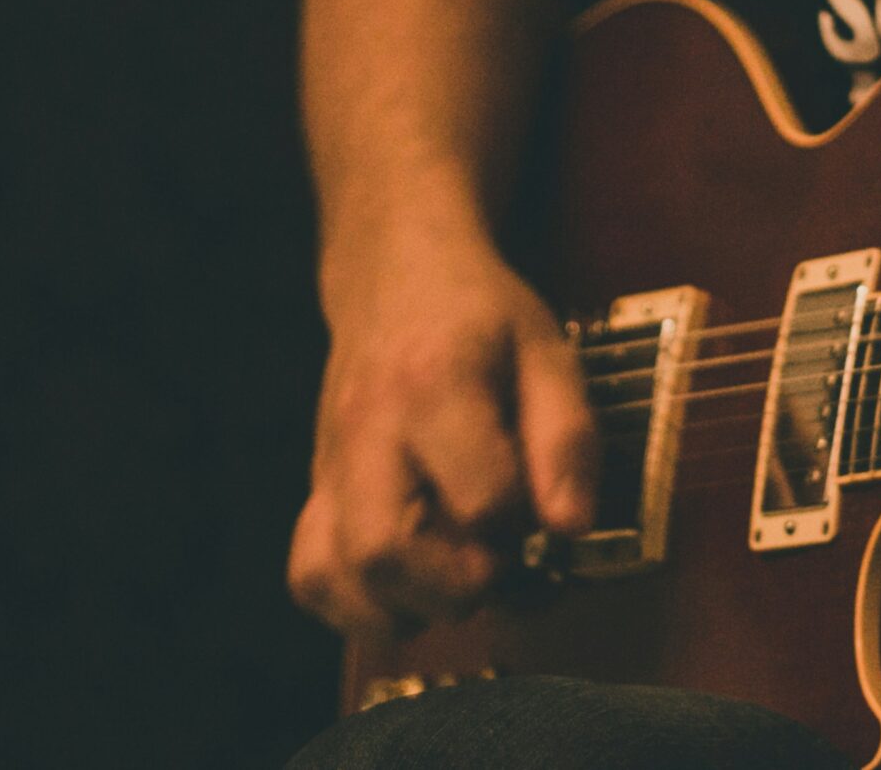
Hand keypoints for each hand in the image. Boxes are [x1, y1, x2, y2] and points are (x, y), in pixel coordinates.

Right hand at [288, 229, 596, 639]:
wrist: (397, 275)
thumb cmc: (482, 318)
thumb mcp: (549, 352)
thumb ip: (568, 439)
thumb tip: (571, 530)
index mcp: (435, 386)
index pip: (480, 497)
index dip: (524, 526)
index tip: (544, 516)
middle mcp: (367, 431)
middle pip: (381, 551)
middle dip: (454, 587)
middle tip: (498, 567)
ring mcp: (330, 465)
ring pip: (332, 575)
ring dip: (405, 606)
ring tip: (455, 579)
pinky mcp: (317, 490)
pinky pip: (309, 575)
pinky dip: (356, 605)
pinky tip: (409, 586)